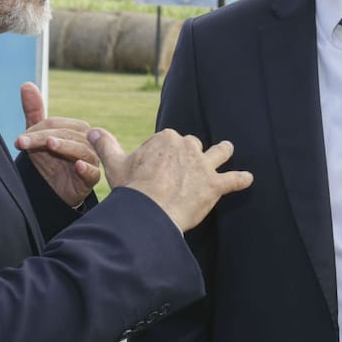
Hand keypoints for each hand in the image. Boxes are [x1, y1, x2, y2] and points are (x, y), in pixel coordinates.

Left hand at [14, 82, 100, 206]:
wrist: (56, 191)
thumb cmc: (50, 160)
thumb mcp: (39, 137)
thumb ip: (34, 111)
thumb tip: (26, 84)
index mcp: (77, 129)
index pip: (56, 124)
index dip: (37, 130)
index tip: (19, 140)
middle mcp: (87, 142)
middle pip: (67, 135)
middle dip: (44, 138)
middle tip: (22, 143)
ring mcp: (91, 159)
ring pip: (80, 150)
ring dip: (65, 147)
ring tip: (51, 144)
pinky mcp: (92, 178)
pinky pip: (93, 172)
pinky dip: (87, 168)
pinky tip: (78, 165)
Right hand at [89, 128, 252, 231]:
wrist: (149, 211)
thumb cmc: (131, 189)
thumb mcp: (115, 164)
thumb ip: (106, 145)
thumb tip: (92, 130)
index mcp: (165, 138)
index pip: (170, 140)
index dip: (165, 154)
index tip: (160, 167)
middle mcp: (188, 147)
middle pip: (193, 146)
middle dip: (191, 154)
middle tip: (187, 168)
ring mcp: (204, 165)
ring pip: (219, 153)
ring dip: (224, 152)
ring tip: (229, 149)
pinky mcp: (215, 185)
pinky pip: (234, 179)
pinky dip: (242, 180)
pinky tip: (248, 179)